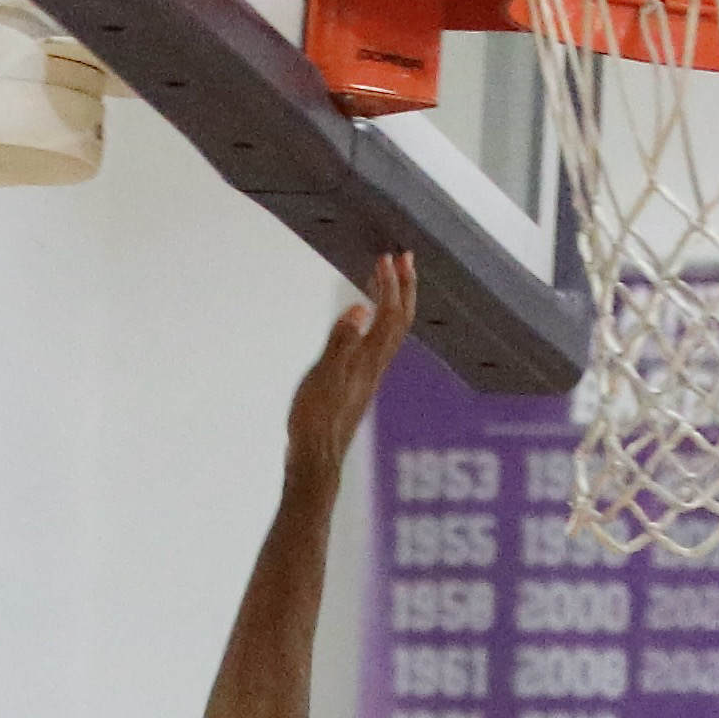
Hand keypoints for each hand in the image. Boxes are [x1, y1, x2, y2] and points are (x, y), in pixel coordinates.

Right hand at [286, 254, 411, 490]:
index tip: (389, 257)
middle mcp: (375, 367)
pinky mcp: (358, 384)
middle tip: (403, 258)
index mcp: (367, 361)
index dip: (392, 284)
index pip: (389, 315)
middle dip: (404, 287)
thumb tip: (360, 309)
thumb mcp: (322, 377)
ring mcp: (368, 376)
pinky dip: (379, 320)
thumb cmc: (315, 422)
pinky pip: (378, 343)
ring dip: (393, 301)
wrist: (316, 460)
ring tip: (387, 279)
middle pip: (400, 320)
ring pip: (391, 331)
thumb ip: (341, 342)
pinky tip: (367, 319)